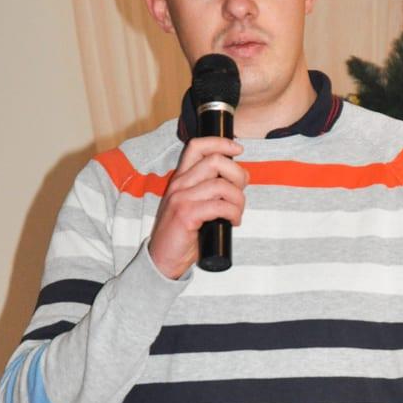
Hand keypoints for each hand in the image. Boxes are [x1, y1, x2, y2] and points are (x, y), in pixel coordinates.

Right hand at [149, 136, 247, 278]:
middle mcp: (179, 184)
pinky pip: (220, 206)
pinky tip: (233, 222)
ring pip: (222, 185)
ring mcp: (181, 199)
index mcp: (181, 178)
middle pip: (216, 161)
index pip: (197, 146)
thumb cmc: (183, 234)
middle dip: (238, 175)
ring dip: (238, 200)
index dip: (221, 142)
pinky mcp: (186, 215)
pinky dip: (233, 213)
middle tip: (240, 193)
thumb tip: (236, 182)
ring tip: (237, 213)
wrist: (162, 259)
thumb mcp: (192, 205)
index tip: (238, 149)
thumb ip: (207, 190)